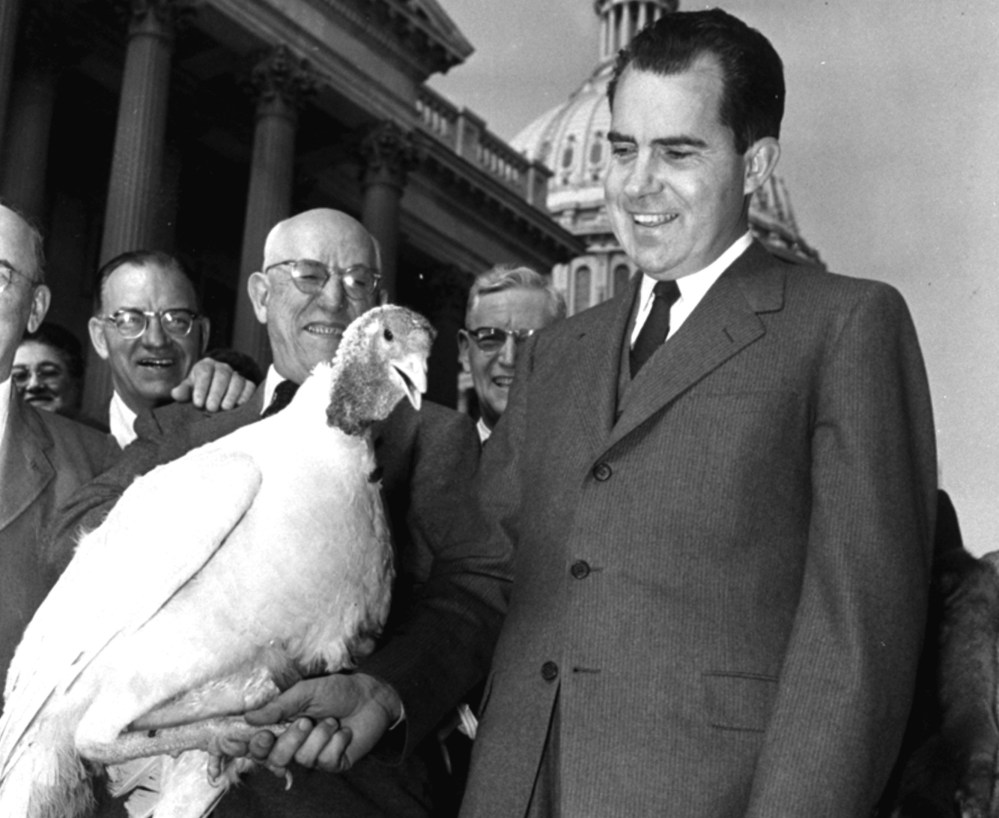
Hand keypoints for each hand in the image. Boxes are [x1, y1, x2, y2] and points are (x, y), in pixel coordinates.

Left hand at [171, 357, 255, 410]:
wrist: (215, 388)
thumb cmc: (200, 390)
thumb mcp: (189, 389)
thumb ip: (183, 391)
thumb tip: (175, 394)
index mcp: (206, 366)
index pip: (204, 372)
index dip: (201, 387)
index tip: (198, 403)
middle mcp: (223, 368)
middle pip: (222, 376)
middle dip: (216, 393)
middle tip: (210, 408)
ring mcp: (237, 375)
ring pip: (237, 381)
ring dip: (231, 395)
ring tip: (224, 408)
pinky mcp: (248, 384)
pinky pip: (249, 387)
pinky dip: (245, 395)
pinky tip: (238, 405)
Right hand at [216, 674, 401, 776]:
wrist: (371, 697)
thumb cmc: (337, 690)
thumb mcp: (306, 691)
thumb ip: (279, 706)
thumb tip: (248, 718)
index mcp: (282, 725)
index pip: (257, 744)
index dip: (252, 747)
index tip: (260, 737)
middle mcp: (294, 744)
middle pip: (275, 759)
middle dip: (289, 741)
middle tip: (304, 722)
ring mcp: (313, 755)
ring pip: (302, 759)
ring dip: (320, 735)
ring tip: (332, 720)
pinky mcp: (333, 763)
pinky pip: (326, 760)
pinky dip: (337, 741)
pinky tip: (344, 731)